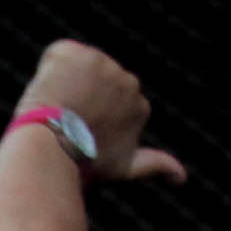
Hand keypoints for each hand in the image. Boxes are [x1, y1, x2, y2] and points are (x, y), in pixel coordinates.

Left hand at [14, 40, 186, 185]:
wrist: (53, 149)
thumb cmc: (85, 165)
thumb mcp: (125, 169)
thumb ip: (156, 165)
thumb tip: (182, 178)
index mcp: (140, 105)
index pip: (108, 105)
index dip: (89, 120)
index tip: (80, 136)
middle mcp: (127, 80)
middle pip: (94, 85)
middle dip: (81, 100)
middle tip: (65, 125)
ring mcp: (101, 63)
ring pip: (76, 71)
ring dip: (64, 86)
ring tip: (56, 112)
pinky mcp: (73, 52)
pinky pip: (58, 57)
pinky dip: (48, 72)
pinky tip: (47, 93)